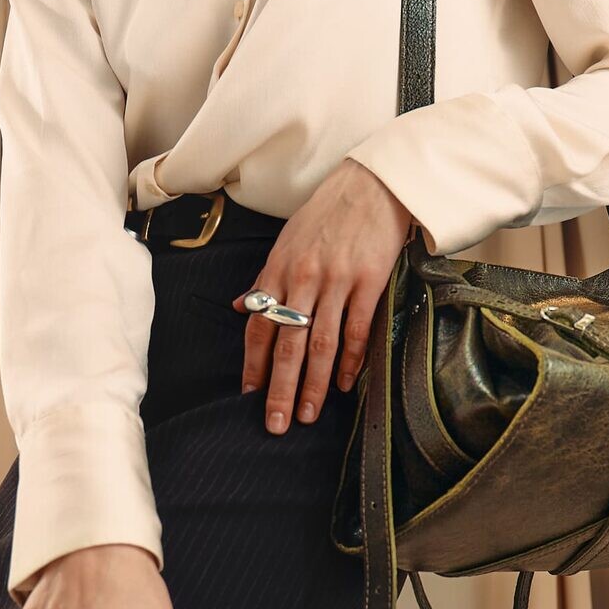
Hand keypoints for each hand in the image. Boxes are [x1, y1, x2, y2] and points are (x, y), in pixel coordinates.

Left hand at [234, 158, 416, 430]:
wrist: (371, 185)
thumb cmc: (326, 214)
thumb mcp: (286, 242)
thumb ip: (263, 279)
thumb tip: (238, 307)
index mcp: (279, 270)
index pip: (259, 324)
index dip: (253, 363)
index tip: (249, 395)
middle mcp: (303, 279)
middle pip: (287, 343)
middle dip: (280, 388)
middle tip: (276, 423)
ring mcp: (337, 281)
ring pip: (320, 343)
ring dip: (314, 384)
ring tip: (309, 415)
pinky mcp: (369, 281)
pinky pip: (357, 329)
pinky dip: (350, 360)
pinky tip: (345, 384)